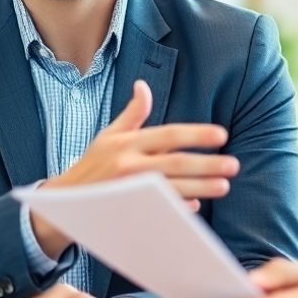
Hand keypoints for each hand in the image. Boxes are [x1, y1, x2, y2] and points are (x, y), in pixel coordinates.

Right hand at [30, 79, 237, 256]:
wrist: (64, 202)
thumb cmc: (92, 165)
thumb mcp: (109, 136)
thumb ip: (132, 114)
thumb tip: (143, 86)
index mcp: (127, 143)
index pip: (169, 134)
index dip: (197, 134)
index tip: (221, 134)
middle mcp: (128, 165)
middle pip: (175, 163)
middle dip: (207, 164)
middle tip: (233, 165)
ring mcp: (128, 190)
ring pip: (172, 188)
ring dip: (200, 187)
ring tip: (224, 186)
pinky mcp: (128, 211)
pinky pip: (159, 210)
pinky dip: (178, 208)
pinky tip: (196, 205)